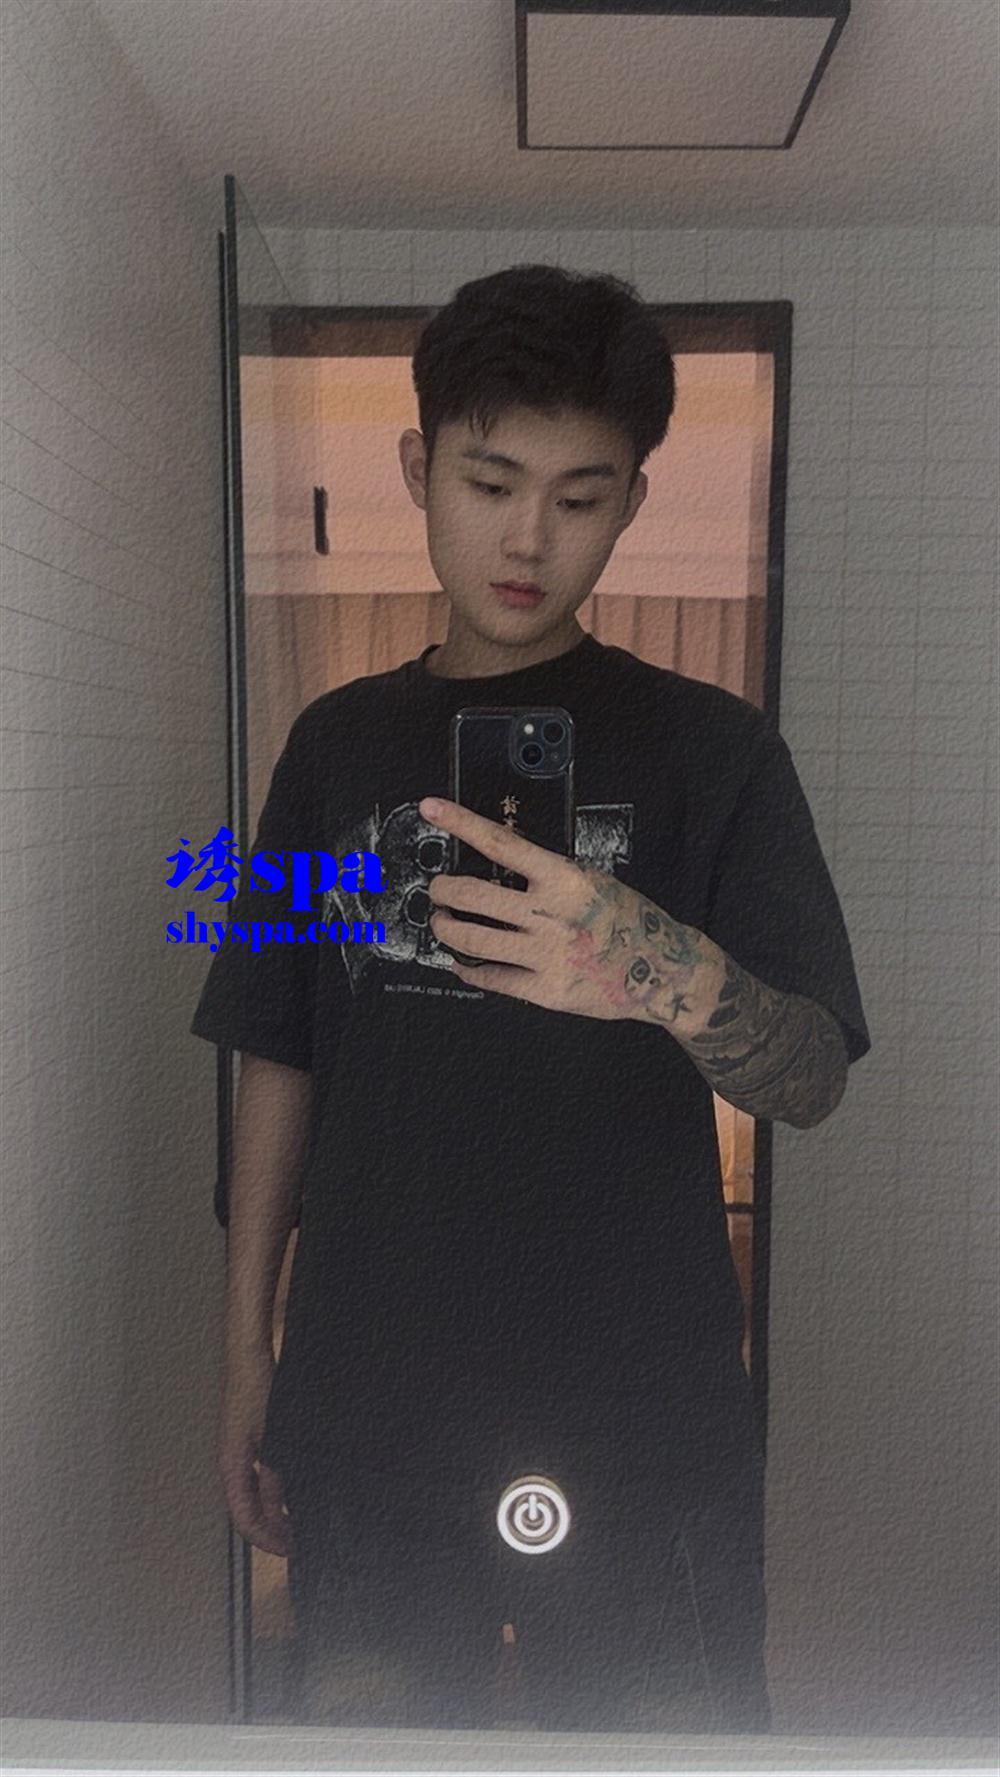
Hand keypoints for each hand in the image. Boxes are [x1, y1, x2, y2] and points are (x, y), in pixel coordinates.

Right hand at [217, 1349, 292, 1556]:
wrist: (249, 1358)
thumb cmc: (256, 1390)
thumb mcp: (273, 1439)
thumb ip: (275, 1476)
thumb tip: (283, 1508)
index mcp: (231, 1466)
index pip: (244, 1518)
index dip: (266, 1539)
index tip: (287, 1549)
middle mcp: (232, 1464)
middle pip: (248, 1510)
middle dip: (272, 1530)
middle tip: (297, 1541)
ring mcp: (240, 1453)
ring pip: (255, 1494)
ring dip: (275, 1510)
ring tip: (299, 1520)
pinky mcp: (249, 1442)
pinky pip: (259, 1477)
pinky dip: (275, 1490)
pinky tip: (295, 1490)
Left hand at [420, 795, 664, 1021]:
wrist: (663, 970)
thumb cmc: (626, 920)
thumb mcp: (592, 881)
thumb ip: (547, 876)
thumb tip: (497, 868)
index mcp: (564, 878)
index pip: (501, 843)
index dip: (460, 823)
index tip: (431, 809)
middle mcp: (551, 915)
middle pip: (472, 894)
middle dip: (442, 890)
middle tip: (438, 890)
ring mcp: (546, 955)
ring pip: (470, 938)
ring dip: (446, 927)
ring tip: (444, 922)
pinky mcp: (545, 990)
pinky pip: (490, 978)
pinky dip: (468, 968)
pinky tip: (463, 963)